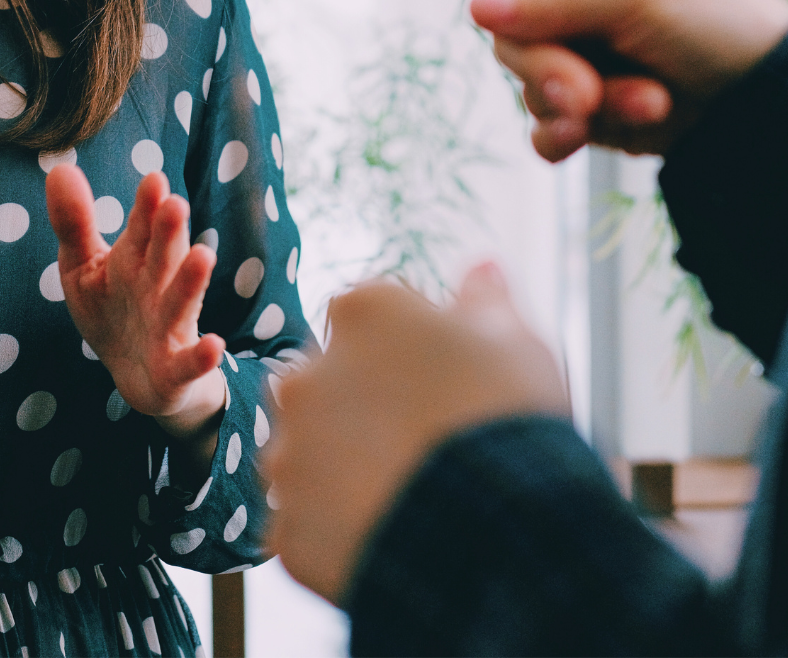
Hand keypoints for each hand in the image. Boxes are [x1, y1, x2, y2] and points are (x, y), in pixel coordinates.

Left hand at [46, 165, 226, 445]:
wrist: (139, 376)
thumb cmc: (112, 309)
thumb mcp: (82, 266)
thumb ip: (74, 222)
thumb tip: (60, 168)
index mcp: (135, 258)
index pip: (142, 227)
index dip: (147, 205)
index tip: (153, 180)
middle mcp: (157, 287)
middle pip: (163, 257)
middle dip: (169, 233)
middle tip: (175, 204)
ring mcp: (169, 327)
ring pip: (180, 303)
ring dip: (191, 282)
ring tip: (204, 255)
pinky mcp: (176, 367)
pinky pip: (189, 362)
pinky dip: (202, 356)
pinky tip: (214, 345)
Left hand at [264, 265, 567, 605]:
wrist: (497, 533)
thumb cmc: (507, 419)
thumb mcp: (513, 340)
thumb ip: (485, 298)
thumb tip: (482, 266)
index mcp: (360, 312)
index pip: (368, 316)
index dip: (407, 349)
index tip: (442, 379)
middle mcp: (305, 373)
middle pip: (327, 381)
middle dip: (362, 404)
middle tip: (421, 441)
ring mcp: (289, 452)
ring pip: (308, 452)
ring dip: (340, 466)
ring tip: (404, 494)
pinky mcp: (287, 526)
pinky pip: (307, 523)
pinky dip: (336, 531)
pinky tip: (386, 534)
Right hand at [390, 0, 787, 158]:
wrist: (760, 100)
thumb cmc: (716, 20)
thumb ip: (552, 7)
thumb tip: (474, 10)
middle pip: (504, 33)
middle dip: (545, 68)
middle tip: (586, 93)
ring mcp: (572, 51)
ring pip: (523, 83)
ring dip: (575, 105)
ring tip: (645, 104)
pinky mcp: (582, 105)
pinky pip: (539, 124)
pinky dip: (562, 136)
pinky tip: (585, 140)